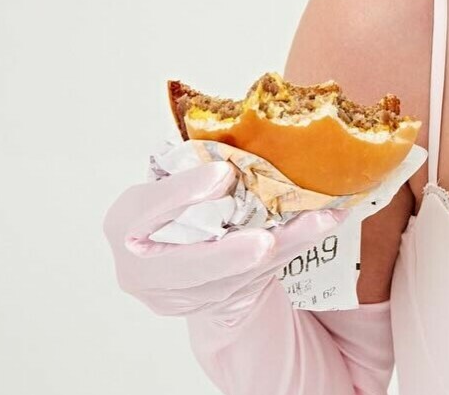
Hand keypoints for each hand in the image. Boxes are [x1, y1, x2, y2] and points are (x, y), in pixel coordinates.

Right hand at [104, 160, 346, 321]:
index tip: (222, 173)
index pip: (145, 209)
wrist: (183, 259)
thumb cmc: (176, 202)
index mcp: (126, 222)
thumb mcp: (169, 180)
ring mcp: (176, 296)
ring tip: (320, 221)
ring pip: (234, 278)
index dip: (183, 193)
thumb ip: (192, 168)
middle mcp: (140, 269)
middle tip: (264, 243)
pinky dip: (292, 250)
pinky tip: (322, 226)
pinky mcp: (211, 306)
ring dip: (283, 247)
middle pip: (186, 266)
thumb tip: (237, 144)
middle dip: (229, 255)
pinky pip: (257, 280)